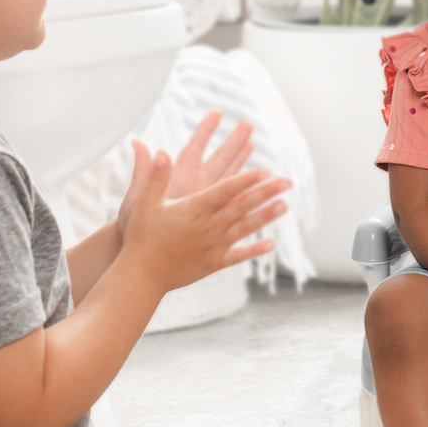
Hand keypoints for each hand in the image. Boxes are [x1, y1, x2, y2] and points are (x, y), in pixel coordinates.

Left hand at [117, 112, 256, 240]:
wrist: (143, 257)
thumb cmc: (136, 228)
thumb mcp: (139, 199)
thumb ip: (144, 172)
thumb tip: (138, 143)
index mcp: (178, 180)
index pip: (194, 149)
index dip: (205, 131)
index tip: (216, 112)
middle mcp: (194, 188)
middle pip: (218, 160)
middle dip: (233, 141)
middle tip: (248, 124)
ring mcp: (205, 204)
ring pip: (230, 182)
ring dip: (242, 166)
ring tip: (254, 147)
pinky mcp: (212, 222)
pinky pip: (233, 209)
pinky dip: (246, 203)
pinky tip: (260, 201)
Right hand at [119, 139, 289, 292]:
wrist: (140, 275)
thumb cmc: (140, 237)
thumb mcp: (143, 203)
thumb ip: (155, 176)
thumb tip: (160, 151)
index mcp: (194, 210)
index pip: (225, 191)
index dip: (245, 180)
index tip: (264, 171)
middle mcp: (208, 227)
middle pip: (242, 206)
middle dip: (266, 193)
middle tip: (287, 182)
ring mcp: (213, 246)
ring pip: (244, 228)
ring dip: (266, 216)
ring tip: (285, 206)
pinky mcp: (212, 264)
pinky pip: (237, 256)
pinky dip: (254, 250)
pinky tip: (270, 245)